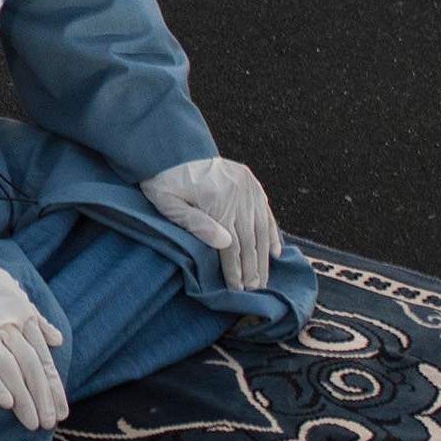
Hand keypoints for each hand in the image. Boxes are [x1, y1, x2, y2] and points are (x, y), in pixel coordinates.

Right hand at [0, 243, 68, 430]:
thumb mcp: (10, 289)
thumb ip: (35, 316)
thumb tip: (57, 339)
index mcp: (20, 313)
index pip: (42, 355)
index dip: (53, 384)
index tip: (62, 408)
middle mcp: (6, 323)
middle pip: (30, 366)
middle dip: (42, 397)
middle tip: (49, 423)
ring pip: (10, 369)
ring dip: (23, 398)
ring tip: (31, 422)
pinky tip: (6, 404)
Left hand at [142, 156, 283, 292]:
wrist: (171, 150)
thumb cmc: (164, 182)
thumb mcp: (169, 203)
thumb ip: (194, 223)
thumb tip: (225, 244)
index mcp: (216, 199)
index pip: (231, 245)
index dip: (235, 269)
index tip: (237, 289)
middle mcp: (237, 192)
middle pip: (250, 240)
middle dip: (252, 269)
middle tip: (254, 290)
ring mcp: (247, 186)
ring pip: (261, 229)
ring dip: (264, 257)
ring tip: (263, 279)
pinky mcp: (251, 182)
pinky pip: (266, 213)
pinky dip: (272, 234)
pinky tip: (275, 252)